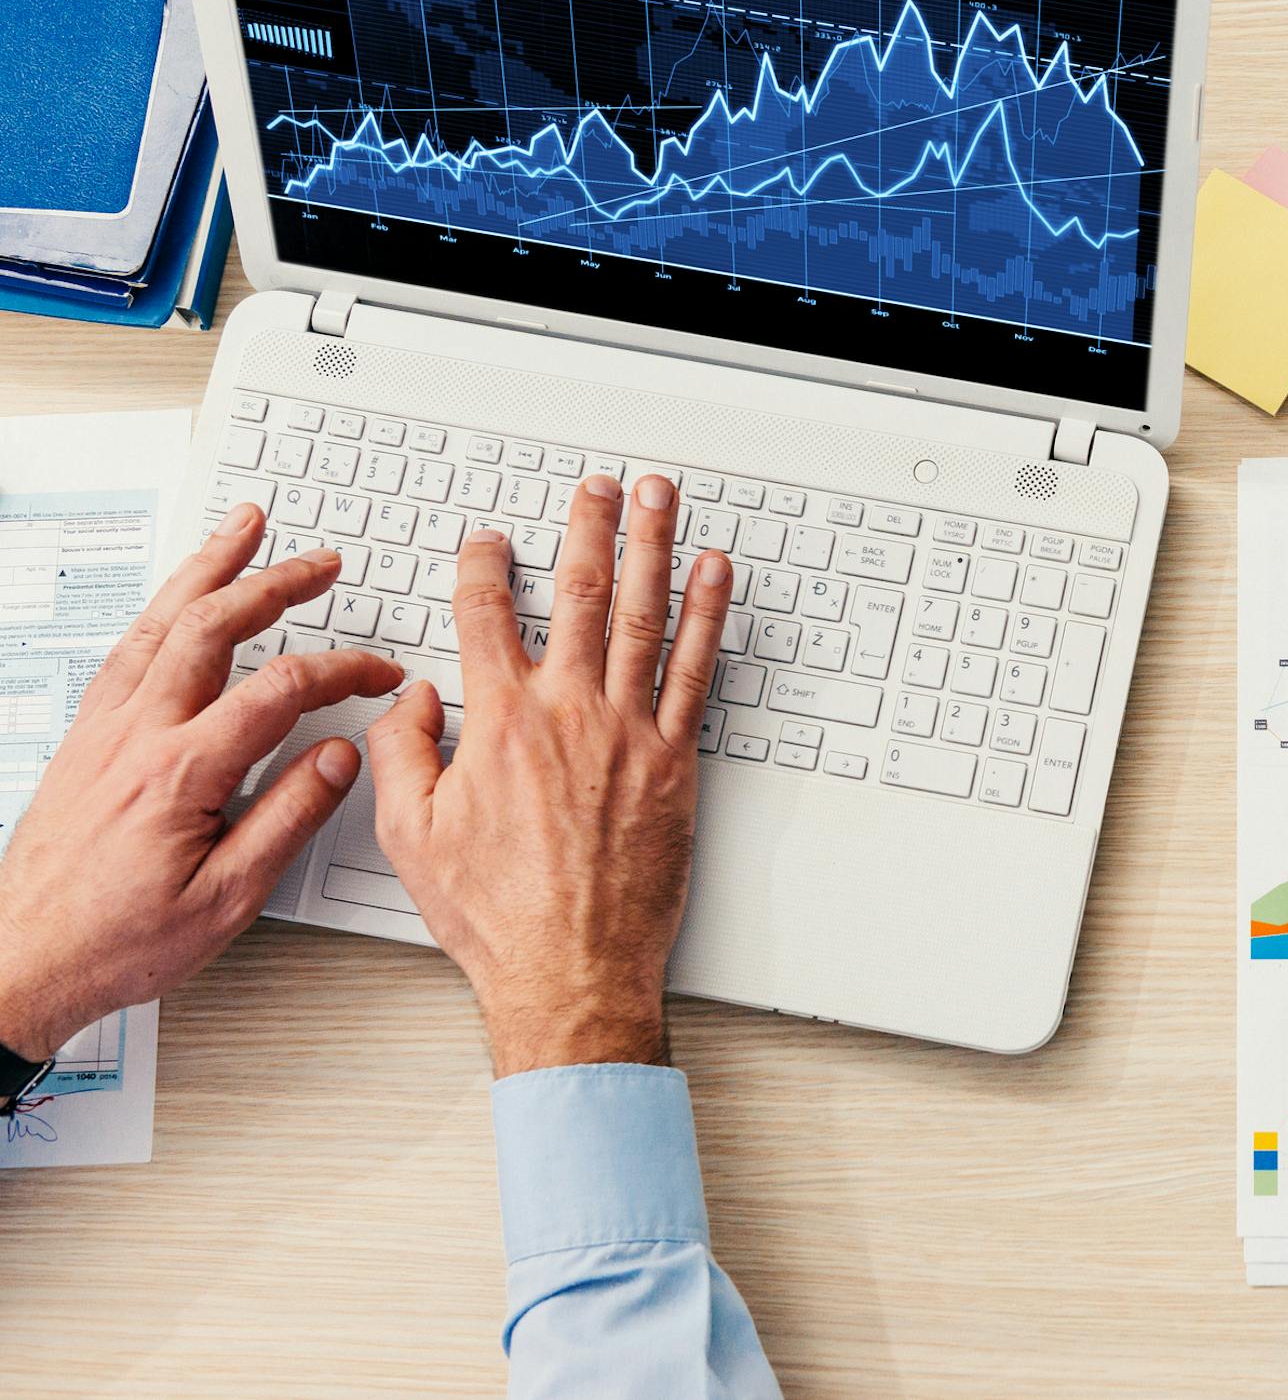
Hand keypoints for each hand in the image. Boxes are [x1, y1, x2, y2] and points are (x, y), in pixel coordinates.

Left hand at [0, 507, 400, 1061]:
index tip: (377, 673)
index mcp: (180, 772)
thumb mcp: (227, 899)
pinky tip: (176, 603)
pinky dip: (160, 611)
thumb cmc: (117, 942)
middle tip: (319, 563)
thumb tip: (339, 757)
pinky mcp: (82, 741)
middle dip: (274, 583)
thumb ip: (289, 817)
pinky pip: (124, 651)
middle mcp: (135, 736)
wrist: (23, 961)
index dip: (341, 670)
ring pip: (159, 624)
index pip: (280, 690)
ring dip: (207, 570)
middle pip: (213, 627)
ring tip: (241, 534)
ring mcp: (102, 732)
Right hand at [367, 474, 731, 1077]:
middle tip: (597, 487)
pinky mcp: (674, 761)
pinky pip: (696, 672)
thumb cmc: (496, 916)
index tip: (490, 541)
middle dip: (587, 529)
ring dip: (652, 547)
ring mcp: (627, 732)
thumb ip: (404, 753)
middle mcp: (568, 714)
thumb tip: (411, 699)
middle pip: (579, 594)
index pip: (485, 616)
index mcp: (498, 725)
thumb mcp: (411, 836)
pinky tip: (715, 577)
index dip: (484, 567)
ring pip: (644, 616)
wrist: (570, 969)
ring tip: (659, 499)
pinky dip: (707, 616)